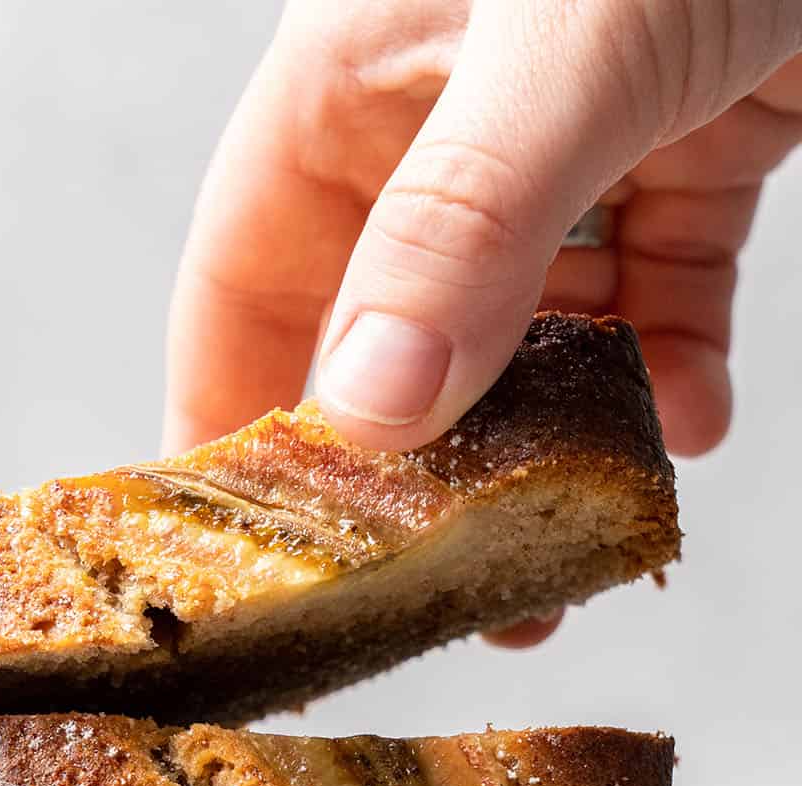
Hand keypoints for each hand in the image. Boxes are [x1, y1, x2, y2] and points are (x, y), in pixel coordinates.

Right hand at [163, 0, 801, 644]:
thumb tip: (374, 410)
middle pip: (392, 334)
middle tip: (439, 589)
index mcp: (357, 81)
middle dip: (416, 469)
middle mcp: (448, 120)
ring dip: (554, 439)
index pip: (251, 285)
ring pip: (530, 331)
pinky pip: (659, 287)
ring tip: (573, 540)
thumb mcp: (564, 42)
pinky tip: (693, 419)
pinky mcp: (692, 143)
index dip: (234, 422)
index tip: (251, 559)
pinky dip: (673, 361)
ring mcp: (573, 137)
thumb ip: (464, 226)